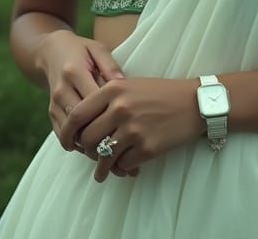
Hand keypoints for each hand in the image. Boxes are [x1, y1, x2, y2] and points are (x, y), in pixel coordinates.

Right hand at [34, 32, 137, 176]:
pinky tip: (95, 152)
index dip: (110, 118)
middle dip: (101, 139)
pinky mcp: (51, 111)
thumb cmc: (81, 50)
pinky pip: (62, 134)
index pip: (93, 101)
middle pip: (81, 122)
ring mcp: (54, 102)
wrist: (51, 50)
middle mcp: (62, 89)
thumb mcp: (97, 49)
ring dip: (89, 147)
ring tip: (111, 160)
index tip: (130, 131)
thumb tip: (125, 85)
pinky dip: (78, 145)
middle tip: (121, 155)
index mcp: (75, 72)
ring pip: (71, 132)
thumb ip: (110, 66)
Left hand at [61, 77, 202, 181]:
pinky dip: (122, 168)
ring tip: (101, 172)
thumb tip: (81, 124)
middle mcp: (120, 108)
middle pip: (87, 138)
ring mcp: (133, 129)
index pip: (77, 114)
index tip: (66, 143)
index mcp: (112, 89)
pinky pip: (123, 164)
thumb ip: (104, 100)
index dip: (66, 132)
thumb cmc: (158, 93)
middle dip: (85, 152)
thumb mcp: (127, 85)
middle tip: (88, 156)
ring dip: (101, 167)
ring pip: (103, 156)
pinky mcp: (147, 147)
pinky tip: (124, 168)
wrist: (192, 103)